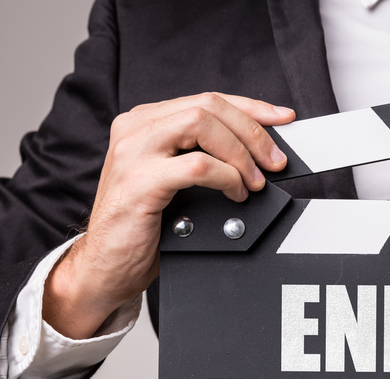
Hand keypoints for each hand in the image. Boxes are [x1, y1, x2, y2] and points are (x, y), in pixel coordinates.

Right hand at [43, 93, 294, 338]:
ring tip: (254, 181)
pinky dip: (227, 177)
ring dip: (240, 153)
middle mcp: (136, 130)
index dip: (251, 107)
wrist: (107, 266)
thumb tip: (259, 152)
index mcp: (145, 123)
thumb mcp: (176, 181)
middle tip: (274, 162)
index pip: (207, 99)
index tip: (282, 119)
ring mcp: (133, 152)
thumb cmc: (145, 227)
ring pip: (202, 125)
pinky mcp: (139, 181)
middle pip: (208, 106)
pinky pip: (197, 166)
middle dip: (252, 132)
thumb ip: (203, 156)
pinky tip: (235, 193)